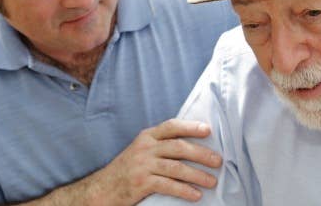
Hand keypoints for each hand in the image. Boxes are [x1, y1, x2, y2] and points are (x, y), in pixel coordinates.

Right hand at [94, 119, 221, 203]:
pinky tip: (195, 195)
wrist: (102, 188)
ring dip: (197, 175)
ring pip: (176, 167)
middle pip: (178, 147)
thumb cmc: (128, 169)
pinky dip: (184, 190)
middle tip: (218, 161)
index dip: (190, 126)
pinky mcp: (140, 183)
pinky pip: (167, 185)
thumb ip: (162, 145)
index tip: (208, 129)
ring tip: (212, 181)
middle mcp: (145, 148)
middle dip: (201, 153)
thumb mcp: (142, 150)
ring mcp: (142, 165)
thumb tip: (194, 146)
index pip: (171, 126)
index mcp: (147, 137)